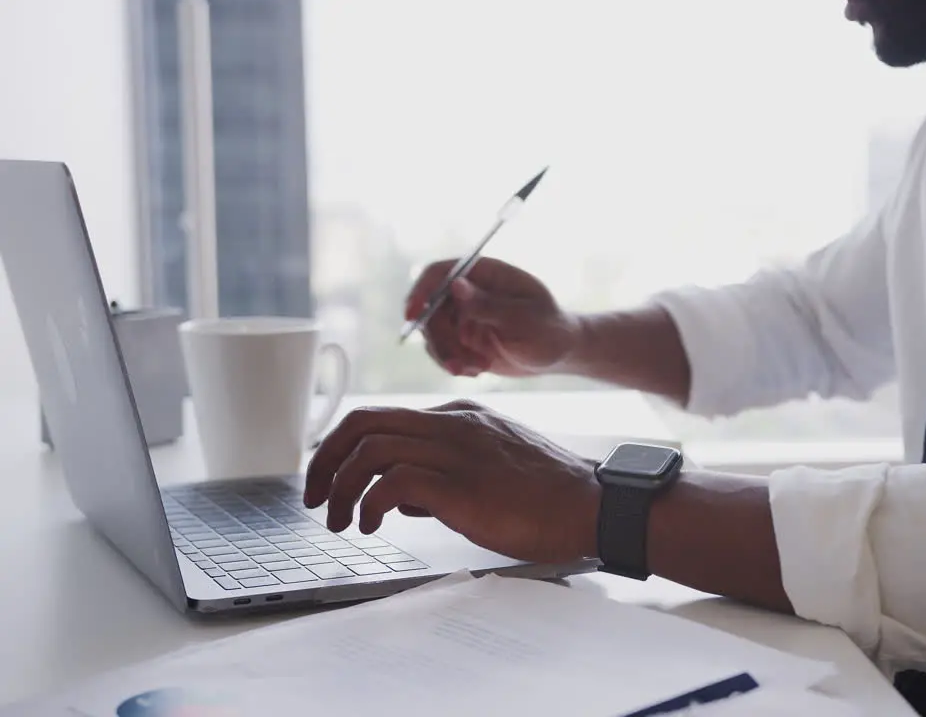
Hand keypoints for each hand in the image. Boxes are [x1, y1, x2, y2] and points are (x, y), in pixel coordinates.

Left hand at [302, 400, 600, 564]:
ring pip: (369, 449)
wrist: (593, 504)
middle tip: (314, 496)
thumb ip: (447, 475)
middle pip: (362, 422)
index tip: (332, 479)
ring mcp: (456, 451)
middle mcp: (452, 425)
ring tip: (339, 520)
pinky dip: (368, 504)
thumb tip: (402, 499)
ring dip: (339, 487)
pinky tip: (371, 526)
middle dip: (324, 460)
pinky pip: (391, 483)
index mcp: (460, 418)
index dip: (345, 448)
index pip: (383, 417)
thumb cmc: (550, 496)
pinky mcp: (461, 485)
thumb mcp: (492, 470)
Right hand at [405, 257, 581, 377]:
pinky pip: (442, 350)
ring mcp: (463, 315)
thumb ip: (488, 304)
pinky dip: (454, 364)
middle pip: (430, 308)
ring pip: (433, 334)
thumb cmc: (550, 330)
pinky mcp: (462, 338)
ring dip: (447, 355)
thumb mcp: (523, 319)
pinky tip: (479, 370)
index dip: (421, 290)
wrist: (559, 353)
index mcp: (484, 273)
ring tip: (476, 369)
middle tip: (457, 364)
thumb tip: (455, 285)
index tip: (411, 316)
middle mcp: (468, 291)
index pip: (440, 273)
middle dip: (439, 339)